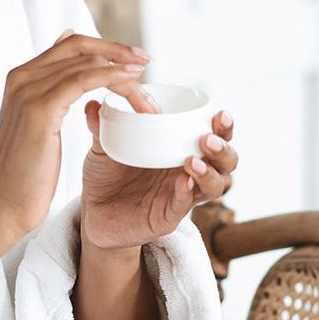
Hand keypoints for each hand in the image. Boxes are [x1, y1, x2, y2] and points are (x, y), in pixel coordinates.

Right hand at [0, 30, 160, 241]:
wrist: (2, 204)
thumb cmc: (24, 173)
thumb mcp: (36, 126)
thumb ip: (50, 95)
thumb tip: (69, 69)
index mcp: (20, 78)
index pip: (68, 45)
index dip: (104, 47)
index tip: (132, 59)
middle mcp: (21, 77)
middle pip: (78, 46)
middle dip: (117, 49)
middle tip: (146, 60)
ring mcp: (28, 90)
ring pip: (86, 63)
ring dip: (122, 71)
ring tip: (145, 86)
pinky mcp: (40, 109)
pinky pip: (84, 80)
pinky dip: (111, 77)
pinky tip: (131, 84)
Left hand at [77, 105, 237, 250]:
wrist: (93, 212)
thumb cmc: (106, 175)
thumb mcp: (102, 147)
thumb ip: (100, 127)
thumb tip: (93, 102)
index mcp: (180, 149)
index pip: (214, 135)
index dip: (223, 126)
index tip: (219, 113)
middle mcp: (187, 171)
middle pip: (225, 162)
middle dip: (223, 149)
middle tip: (208, 139)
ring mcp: (181, 195)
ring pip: (214, 186)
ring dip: (209, 172)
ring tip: (193, 160)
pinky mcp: (168, 217)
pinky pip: (184, 206)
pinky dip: (186, 193)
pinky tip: (182, 182)